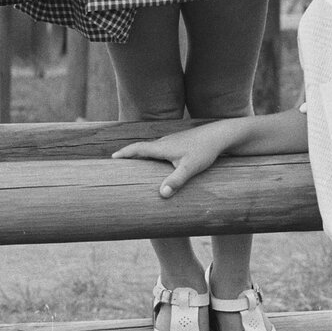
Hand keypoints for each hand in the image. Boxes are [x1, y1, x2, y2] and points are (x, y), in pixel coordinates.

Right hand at [112, 128, 230, 196]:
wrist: (220, 136)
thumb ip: (176, 181)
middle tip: (116, 163)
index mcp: (162, 147)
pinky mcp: (180, 144)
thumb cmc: (204, 151)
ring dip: (141, 156)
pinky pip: (160, 150)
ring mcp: (172, 142)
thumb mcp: (190, 168)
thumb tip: (162, 194)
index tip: (112, 158)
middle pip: (142, 148)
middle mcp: (164, 142)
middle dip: (129, 155)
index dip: (124, 153)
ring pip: (152, 149)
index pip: (137, 148)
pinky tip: (157, 165)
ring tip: (133, 166)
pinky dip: (153, 156)